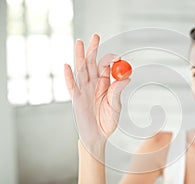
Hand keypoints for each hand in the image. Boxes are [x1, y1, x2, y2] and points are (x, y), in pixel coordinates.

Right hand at [64, 34, 129, 159]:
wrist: (97, 136)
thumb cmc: (108, 122)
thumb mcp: (115, 106)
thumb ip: (118, 92)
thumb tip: (127, 78)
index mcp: (105, 85)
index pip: (105, 67)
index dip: (110, 59)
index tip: (117, 56)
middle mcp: (93, 84)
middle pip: (92, 63)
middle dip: (93, 50)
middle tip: (96, 36)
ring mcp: (83, 90)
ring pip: (81, 70)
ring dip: (80, 56)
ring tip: (80, 42)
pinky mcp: (76, 98)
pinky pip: (71, 86)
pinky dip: (68, 77)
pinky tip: (67, 66)